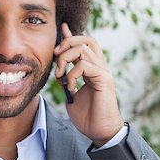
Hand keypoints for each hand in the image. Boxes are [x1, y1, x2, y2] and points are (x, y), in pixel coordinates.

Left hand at [53, 23, 123, 145]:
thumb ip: (66, 79)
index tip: (61, 28)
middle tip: (55, 56)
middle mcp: (100, 67)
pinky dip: (72, 74)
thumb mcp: (70, 94)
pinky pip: (85, 66)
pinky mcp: (104, 80)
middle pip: (86, 40)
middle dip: (67, 43)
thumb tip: (58, 68)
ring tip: (60, 75)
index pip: (84, 44)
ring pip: (83, 50)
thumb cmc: (86, 116)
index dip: (72, 35)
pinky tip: (71, 87)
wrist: (98, 132)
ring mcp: (103, 72)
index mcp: (93, 69)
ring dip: (65, 59)